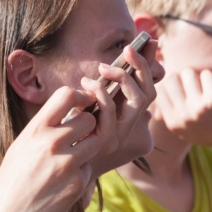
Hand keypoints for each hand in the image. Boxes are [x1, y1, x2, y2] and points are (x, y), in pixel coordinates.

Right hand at [0, 87, 100, 211]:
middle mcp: (52, 143)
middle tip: (80, 133)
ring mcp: (67, 164)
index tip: (81, 103)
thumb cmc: (12, 180)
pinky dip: (81, 172)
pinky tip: (63, 182)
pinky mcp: (77, 184)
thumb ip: (44, 128)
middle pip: (89, 119)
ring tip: (71, 156)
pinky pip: (90, 168)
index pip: (66, 96)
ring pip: (96, 142)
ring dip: (89, 146)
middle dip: (89, 124)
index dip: (80, 96)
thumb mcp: (21, 145)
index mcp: (35, 130)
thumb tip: (70, 109)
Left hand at [81, 41, 159, 176]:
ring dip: (123, 78)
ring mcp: (123, 137)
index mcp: (132, 121)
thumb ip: (101, 92)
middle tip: (128, 48)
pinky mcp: (108, 141)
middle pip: (149, 92)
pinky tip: (87, 84)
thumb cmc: (71, 135)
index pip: (150, 89)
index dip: (151, 66)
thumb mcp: (88, 109)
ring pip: (139, 100)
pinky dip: (101, 92)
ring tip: (103, 68)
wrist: (60, 170)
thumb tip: (110, 66)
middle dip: (142, 66)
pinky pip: (112, 109)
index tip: (149, 42)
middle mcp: (134, 129)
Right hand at [154, 68, 211, 158]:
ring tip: (207, 88)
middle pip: (172, 78)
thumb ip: (171, 112)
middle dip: (184, 78)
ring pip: (188, 73)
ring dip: (199, 76)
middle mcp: (182, 115)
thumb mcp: (186, 130)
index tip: (184, 89)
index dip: (172, 85)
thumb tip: (159, 88)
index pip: (160, 90)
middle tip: (197, 87)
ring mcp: (198, 107)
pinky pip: (206, 74)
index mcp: (172, 123)